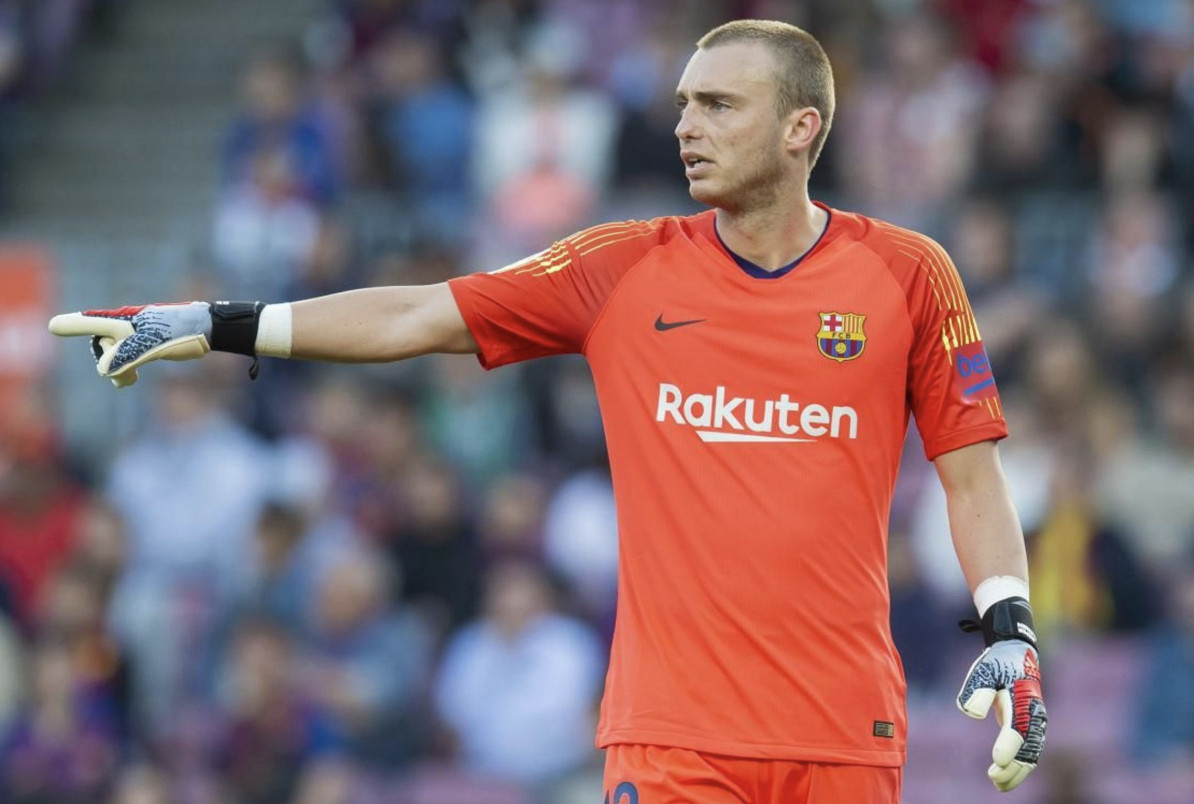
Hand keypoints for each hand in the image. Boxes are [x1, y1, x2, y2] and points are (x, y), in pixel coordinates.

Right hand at [48, 303, 211, 386]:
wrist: (207, 330)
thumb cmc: (179, 333)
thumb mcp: (149, 347)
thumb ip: (123, 357)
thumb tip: (105, 371)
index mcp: (122, 321)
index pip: (90, 322)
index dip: (72, 325)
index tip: (54, 325)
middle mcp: (124, 326)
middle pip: (100, 346)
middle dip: (108, 361)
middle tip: (128, 370)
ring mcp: (133, 336)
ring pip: (112, 357)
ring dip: (117, 371)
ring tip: (131, 380)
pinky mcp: (144, 346)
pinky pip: (124, 360)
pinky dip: (124, 372)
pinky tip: (132, 380)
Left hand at [957, 638, 1046, 791]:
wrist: (1017, 655)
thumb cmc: (997, 664)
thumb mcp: (984, 671)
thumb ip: (977, 691)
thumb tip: (973, 714)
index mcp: (1023, 700)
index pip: (1018, 728)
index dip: (1008, 746)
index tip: (996, 760)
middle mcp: (1034, 715)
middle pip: (1028, 747)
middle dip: (1013, 766)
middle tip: (993, 778)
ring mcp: (1036, 723)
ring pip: (1031, 754)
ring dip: (1017, 771)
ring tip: (998, 785)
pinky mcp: (1032, 728)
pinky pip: (1030, 752)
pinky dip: (1021, 767)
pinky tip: (1005, 779)